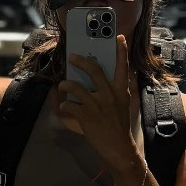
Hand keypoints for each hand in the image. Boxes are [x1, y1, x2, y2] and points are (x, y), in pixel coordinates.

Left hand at [57, 35, 136, 167]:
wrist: (118, 147)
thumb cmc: (118, 124)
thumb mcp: (121, 104)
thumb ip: (113, 90)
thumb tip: (96, 77)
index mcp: (121, 91)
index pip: (123, 66)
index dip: (121, 50)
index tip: (118, 37)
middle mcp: (110, 95)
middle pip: (94, 70)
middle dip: (81, 61)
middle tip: (73, 57)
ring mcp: (97, 105)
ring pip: (75, 86)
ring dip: (66, 84)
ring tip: (63, 85)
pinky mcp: (86, 116)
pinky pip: (69, 105)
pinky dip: (65, 106)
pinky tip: (66, 107)